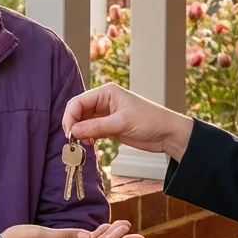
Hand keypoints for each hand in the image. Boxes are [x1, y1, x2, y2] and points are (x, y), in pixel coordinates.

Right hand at [62, 82, 194, 160]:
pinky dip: (87, 138)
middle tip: (73, 140)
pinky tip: (90, 144)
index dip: (70, 116)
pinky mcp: (109, 127)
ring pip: (83, 122)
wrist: (167, 134)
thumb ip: (96, 127)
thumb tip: (73, 131)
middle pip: (78, 111)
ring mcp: (105, 115)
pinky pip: (91, 131)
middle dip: (73, 125)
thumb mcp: (121, 123)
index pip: (78, 101)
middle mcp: (103, 102)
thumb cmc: (150, 120)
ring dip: (79, 133)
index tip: (69, 132)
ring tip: (83, 144)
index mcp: (106, 92)